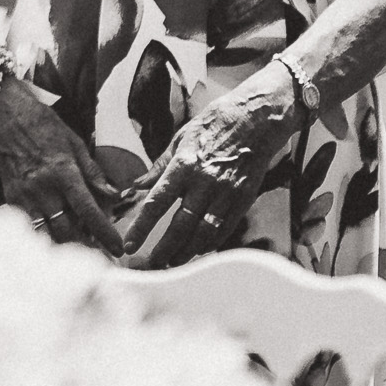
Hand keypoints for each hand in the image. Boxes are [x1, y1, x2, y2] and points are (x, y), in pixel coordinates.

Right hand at [0, 78, 125, 255]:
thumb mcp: (75, 142)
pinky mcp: (11, 197)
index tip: (117, 248)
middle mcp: (43, 188)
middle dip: (84, 246)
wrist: (2, 114)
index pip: (88, 211)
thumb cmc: (41, 125)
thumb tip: (114, 195)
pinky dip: (44, 232)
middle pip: (67, 231)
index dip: (105, 234)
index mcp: (64, 172)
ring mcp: (24, 195)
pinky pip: (30, 225)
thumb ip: (93, 172)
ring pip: (46, 234)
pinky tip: (54, 229)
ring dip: (64, 242)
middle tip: (98, 249)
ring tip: (78, 243)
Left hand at [121, 70, 300, 267]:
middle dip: (165, 249)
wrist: (257, 119)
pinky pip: (225, 228)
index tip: (129, 244)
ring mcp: (226, 192)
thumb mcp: (179, 138)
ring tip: (174, 263)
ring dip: (188, 251)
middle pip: (181, 224)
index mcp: (184, 165)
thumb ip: (159, 166)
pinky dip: (211, 243)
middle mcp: (204, 182)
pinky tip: (200, 252)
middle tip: (152, 265)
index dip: (142, 226)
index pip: (157, 202)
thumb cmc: (214, 124)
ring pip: (205, 231)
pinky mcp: (244, 199)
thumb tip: (136, 186)